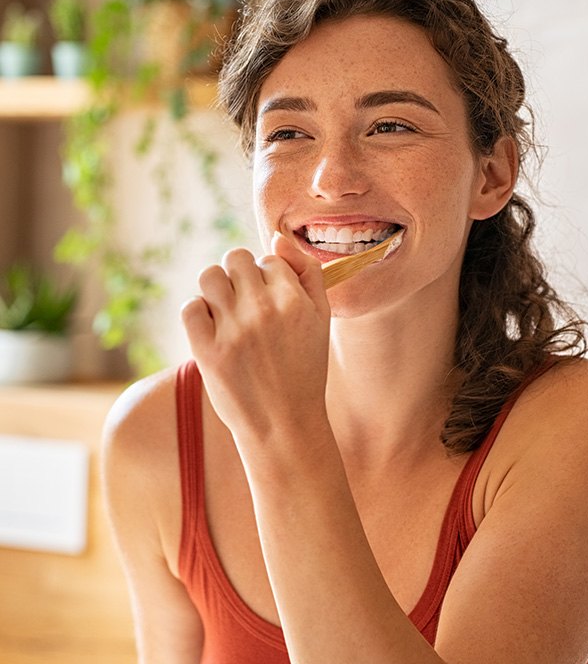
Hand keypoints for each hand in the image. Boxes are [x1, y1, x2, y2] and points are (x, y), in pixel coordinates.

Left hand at [180, 234, 330, 448]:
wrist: (285, 425)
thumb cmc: (305, 369)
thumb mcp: (322, 319)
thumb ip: (308, 272)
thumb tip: (277, 237)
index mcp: (294, 300)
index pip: (269, 259)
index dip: (268, 277)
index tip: (270, 303)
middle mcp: (263, 310)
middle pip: (235, 258)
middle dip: (239, 275)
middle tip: (245, 304)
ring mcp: (233, 331)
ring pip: (209, 276)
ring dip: (216, 289)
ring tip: (226, 312)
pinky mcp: (207, 351)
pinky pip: (190, 307)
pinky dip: (198, 313)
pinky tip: (212, 329)